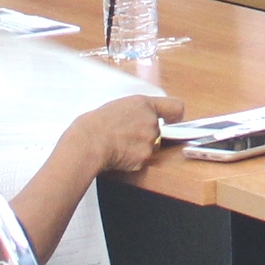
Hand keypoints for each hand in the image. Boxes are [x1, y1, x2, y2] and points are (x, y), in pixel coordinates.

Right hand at [62, 90, 182, 177]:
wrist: (88, 143)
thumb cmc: (95, 124)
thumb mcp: (118, 106)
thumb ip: (136, 110)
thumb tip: (139, 117)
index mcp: (144, 104)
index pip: (175, 107)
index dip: (175, 115)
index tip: (173, 119)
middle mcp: (151, 121)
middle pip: (160, 130)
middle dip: (147, 135)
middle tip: (127, 135)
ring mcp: (150, 140)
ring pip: (151, 146)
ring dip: (140, 148)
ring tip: (120, 144)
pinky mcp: (145, 157)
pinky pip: (143, 160)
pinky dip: (133, 160)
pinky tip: (120, 154)